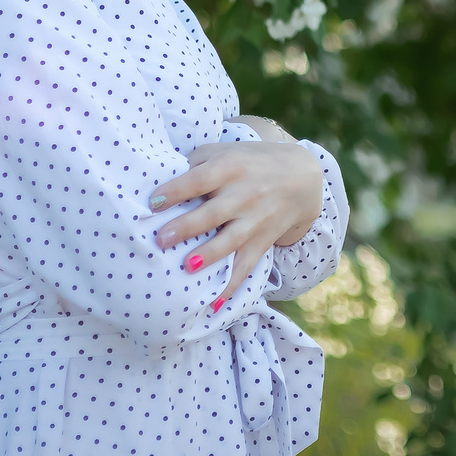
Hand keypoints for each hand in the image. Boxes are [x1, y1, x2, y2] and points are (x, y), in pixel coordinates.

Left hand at [149, 121, 325, 310]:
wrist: (302, 177)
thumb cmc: (251, 162)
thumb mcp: (226, 151)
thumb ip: (196, 163)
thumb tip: (161, 181)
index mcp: (231, 167)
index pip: (201, 179)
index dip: (177, 191)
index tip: (153, 203)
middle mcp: (244, 194)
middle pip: (214, 213)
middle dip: (188, 227)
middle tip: (162, 239)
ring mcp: (255, 220)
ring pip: (231, 240)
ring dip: (210, 255)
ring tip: (188, 266)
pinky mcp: (262, 241)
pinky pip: (246, 266)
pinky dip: (231, 286)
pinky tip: (214, 304)